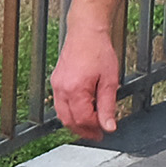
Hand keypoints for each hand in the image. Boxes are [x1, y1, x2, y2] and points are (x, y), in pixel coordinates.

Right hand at [48, 24, 123, 141]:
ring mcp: (56, 85)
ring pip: (62, 114)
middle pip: (69, 121)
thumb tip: (109, 126)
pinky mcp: (56, 81)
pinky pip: (59, 104)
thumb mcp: (109, 81)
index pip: (83, 119)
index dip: (94, 128)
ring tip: (90, 126)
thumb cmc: (99, 51)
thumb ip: (108, 106)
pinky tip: (81, 111)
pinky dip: (70, 112)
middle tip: (97, 134)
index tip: (105, 131)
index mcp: (75, 90)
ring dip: (75, 123)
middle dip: (83, 131)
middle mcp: (62, 89)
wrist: (86, 32)